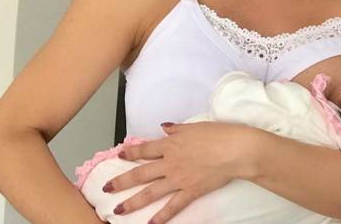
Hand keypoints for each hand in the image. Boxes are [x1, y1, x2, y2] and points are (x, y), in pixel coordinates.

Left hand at [105, 122, 255, 222]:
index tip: (119, 155)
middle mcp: (170, 162)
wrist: (234, 150)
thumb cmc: (218, 134)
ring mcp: (179, 179)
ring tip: (118, 210)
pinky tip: (151, 223)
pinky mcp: (191, 191)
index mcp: (170, 144)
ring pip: (150, 192)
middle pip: (140, 173)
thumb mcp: (194, 126)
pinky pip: (173, 206)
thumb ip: (176, 128)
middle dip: (121, 182)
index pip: (144, 149)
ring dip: (133, 202)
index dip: (130, 152)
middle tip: (106, 189)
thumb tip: (165, 127)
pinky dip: (162, 216)